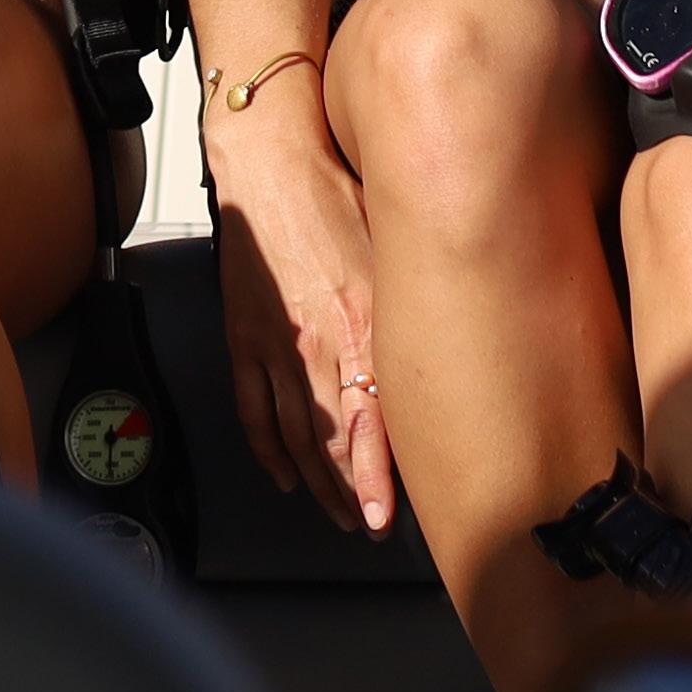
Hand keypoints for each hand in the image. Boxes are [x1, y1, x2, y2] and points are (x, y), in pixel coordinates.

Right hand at [204, 115, 395, 534]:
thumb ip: (413, 310)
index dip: (375, 478)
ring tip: (337, 512)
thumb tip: (445, 351)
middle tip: (368, 526)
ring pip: (294, 435)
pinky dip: (267, 449)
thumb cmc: (336, 198)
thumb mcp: (391, 255)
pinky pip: (254, 408)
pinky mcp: (245, 336)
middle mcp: (316, 344)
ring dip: (316, 482)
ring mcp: (275, 344)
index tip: (385, 517)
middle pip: (331, 441)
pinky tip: (284, 473)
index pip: (369, 423)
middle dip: (350, 493)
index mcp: (360, 325)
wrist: (270, 165)